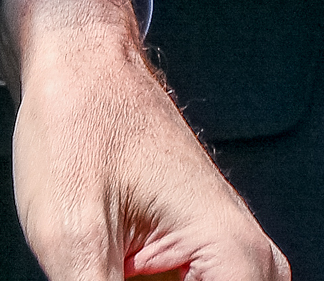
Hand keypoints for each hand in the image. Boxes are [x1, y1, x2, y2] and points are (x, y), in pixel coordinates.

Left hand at [0, 0, 285, 279]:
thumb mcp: (70, 238)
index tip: (116, 280)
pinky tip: (110, 265)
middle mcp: (253, 266)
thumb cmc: (77, 124)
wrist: (79, 65)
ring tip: (105, 255)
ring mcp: (233, 266)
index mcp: (235, 258)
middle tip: (104, 266)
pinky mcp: (206, 266)